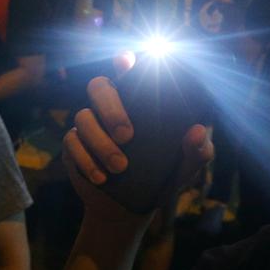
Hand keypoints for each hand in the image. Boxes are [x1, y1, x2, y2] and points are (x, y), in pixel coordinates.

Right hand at [64, 71, 213, 221]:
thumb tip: (197, 131)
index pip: (126, 70)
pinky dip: (86, 160)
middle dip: (111, 108)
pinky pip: (71, 143)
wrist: (131, 209)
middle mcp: (110, 106)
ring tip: (121, 166)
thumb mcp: (185, 165)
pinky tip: (101, 177)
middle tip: (128, 135)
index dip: (124, 61)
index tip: (126, 60)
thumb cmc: (162, 176)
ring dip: (100, 142)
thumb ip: (198, 150)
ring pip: (83, 117)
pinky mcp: (73, 147)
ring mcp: (89, 125)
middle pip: (99, 87)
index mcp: (138, 101)